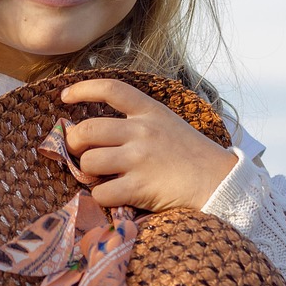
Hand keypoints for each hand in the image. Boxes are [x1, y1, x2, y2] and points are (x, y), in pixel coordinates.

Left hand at [61, 79, 237, 211]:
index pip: (111, 89)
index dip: (82, 89)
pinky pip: (101, 192)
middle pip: (87, 130)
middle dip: (74, 143)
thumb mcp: (167, 124)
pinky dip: (101, 196)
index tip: (64, 96)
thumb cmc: (192, 156)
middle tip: (79, 151)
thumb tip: (97, 132)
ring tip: (100, 176)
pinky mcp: (139, 187)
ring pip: (89, 162)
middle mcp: (142, 131)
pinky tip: (113, 195)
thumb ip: (137, 123)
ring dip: (87, 172)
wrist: (220, 183)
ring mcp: (139, 159)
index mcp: (150, 111)